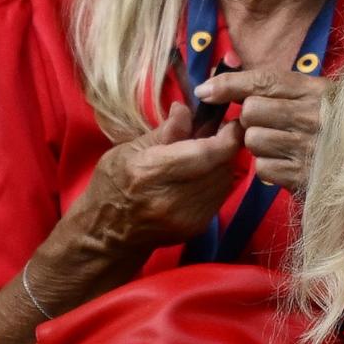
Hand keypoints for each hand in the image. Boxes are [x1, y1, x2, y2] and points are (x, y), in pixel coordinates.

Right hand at [67, 102, 241, 265]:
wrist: (108, 233)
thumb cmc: (112, 185)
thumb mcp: (128, 151)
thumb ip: (164, 132)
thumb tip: (186, 110)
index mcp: (150, 172)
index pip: (205, 153)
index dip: (227, 137)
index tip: (234, 124)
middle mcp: (173, 197)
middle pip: (220, 166)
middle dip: (225, 147)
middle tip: (217, 134)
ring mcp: (188, 216)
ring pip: (224, 181)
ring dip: (222, 163)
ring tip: (206, 153)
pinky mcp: (198, 227)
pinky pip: (219, 196)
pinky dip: (217, 181)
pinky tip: (202, 175)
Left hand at [195, 68, 326, 191]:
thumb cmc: (338, 128)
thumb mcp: (317, 98)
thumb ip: (276, 88)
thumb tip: (214, 86)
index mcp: (317, 92)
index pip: (263, 80)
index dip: (228, 84)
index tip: (205, 92)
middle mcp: (314, 117)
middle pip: (251, 111)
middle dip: (250, 120)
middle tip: (268, 126)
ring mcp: (310, 149)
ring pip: (253, 141)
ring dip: (259, 146)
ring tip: (281, 147)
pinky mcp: (306, 177)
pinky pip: (263, 168)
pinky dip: (269, 169)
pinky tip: (287, 166)